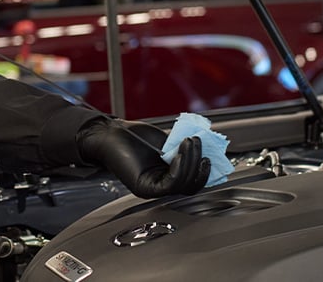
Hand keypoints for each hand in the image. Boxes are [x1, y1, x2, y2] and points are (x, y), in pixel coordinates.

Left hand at [76, 118, 210, 197]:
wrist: (111, 133)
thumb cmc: (136, 137)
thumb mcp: (167, 144)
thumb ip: (184, 151)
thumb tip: (208, 152)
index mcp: (167, 178)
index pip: (193, 182)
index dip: (205, 171)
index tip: (211, 155)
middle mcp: (160, 188)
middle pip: (191, 186)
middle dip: (200, 165)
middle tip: (199, 142)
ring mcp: (152, 190)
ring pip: (183, 185)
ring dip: (191, 162)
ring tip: (190, 142)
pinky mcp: (144, 188)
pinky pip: (170, 183)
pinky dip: (180, 167)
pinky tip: (181, 151)